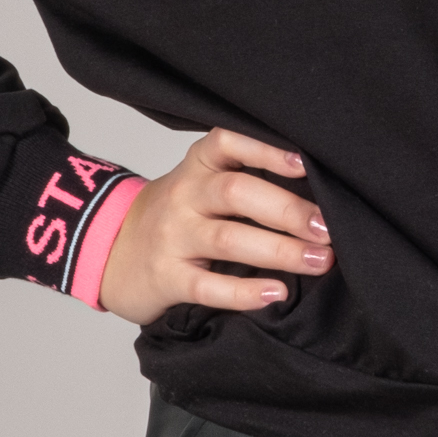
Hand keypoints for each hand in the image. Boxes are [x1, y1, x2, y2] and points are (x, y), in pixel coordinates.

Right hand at [97, 128, 332, 324]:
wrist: (109, 250)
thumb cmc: (175, 216)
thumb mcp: (199, 184)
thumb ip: (245, 179)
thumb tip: (319, 193)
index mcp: (197, 166)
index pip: (228, 143)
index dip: (266, 150)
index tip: (305, 163)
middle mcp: (184, 196)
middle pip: (236, 193)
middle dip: (288, 210)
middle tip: (327, 229)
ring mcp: (172, 238)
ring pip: (228, 239)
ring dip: (280, 250)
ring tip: (319, 260)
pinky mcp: (167, 278)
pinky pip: (208, 286)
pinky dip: (245, 291)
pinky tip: (276, 293)